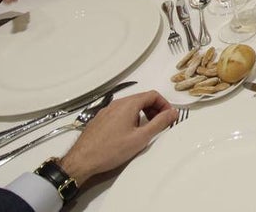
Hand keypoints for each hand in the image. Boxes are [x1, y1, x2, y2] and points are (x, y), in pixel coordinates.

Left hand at [58, 90, 176, 184]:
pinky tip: (127, 134)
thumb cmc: (111, 149)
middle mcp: (117, 103)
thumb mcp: (140, 138)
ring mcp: (106, 111)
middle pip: (141, 99)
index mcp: (128, 104)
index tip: (169, 117)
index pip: (152, 95)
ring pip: (130, 106)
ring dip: (142, 114)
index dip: (164, 104)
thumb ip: (159, 123)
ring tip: (145, 130)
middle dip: (154, 109)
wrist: (82, 160)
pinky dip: (130, 118)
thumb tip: (172, 113)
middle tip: (160, 124)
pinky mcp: (100, 119)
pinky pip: (119, 113)